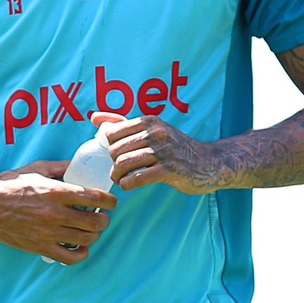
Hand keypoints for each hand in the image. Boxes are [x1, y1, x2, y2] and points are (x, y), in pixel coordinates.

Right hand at [0, 160, 117, 262]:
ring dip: (95, 234)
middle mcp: (54, 213)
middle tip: (102, 216)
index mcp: (56, 192)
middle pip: (95, 222)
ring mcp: (48, 233)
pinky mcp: (41, 247)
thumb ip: (61, 168)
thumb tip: (80, 166)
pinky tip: (82, 246)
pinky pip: (70, 257)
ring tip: (92, 229)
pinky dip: (81, 253)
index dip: (110, 201)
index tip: (112, 202)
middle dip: (104, 219)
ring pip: (86, 239)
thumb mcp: (37, 169)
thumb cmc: (10, 185)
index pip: (95, 197)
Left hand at [94, 112, 219, 194]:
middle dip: (113, 163)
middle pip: (116, 150)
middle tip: (120, 171)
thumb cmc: (176, 148)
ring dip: (118, 176)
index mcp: (150, 121)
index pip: (112, 133)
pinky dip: (128, 184)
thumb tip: (94, 117)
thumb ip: (123, 123)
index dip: (110, 147)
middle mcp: (156, 133)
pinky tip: (130, 185)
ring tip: (122, 179)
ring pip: (124, 163)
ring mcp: (163, 151)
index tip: (118, 155)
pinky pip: (137, 178)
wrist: (209, 163)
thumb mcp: (153, 130)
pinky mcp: (169, 170)